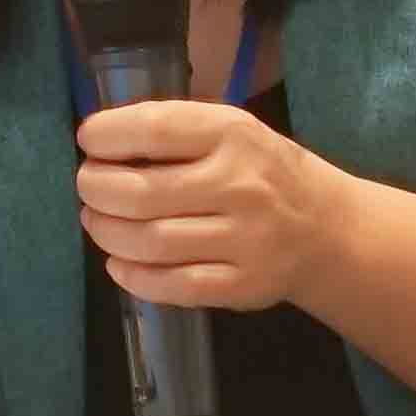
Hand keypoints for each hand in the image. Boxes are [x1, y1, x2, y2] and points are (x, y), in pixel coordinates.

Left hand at [72, 97, 340, 311]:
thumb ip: (173, 131)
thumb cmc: (260, 171)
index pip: (154, 128)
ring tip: (98, 221)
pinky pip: (173, 286)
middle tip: (88, 187)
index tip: (88, 140)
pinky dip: (133, 276)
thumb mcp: (230, 130)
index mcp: (233, 134)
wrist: (327, 229)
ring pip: (150, 242)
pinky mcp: (244, 285)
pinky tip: (119, 262)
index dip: (107, 135)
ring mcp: (245, 240)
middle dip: (95, 189)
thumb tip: (98, 143)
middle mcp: (241, 185)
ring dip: (106, 232)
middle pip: (141, 193)